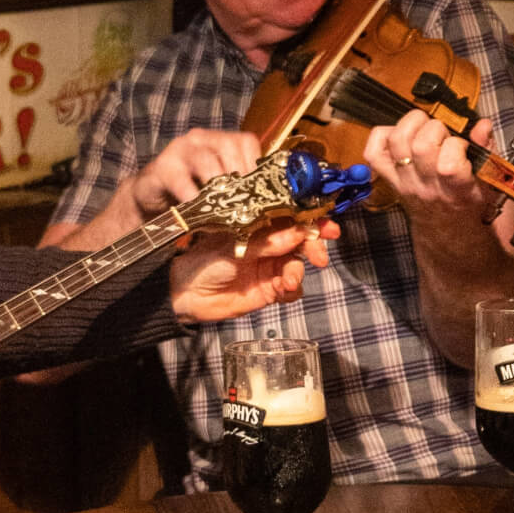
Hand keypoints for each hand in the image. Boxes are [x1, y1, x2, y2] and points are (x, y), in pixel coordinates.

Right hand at [124, 130, 260, 223]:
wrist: (150, 198)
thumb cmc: (190, 194)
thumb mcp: (218, 190)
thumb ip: (239, 192)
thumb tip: (268, 214)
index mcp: (218, 141)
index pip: (245, 140)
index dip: (255, 163)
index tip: (258, 187)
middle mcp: (200, 139)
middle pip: (228, 145)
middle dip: (239, 174)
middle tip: (242, 198)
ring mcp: (179, 150)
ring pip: (205, 160)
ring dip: (216, 184)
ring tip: (221, 204)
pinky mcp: (161, 167)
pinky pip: (179, 179)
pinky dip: (190, 195)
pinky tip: (196, 208)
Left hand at [168, 218, 339, 323]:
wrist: (185, 293)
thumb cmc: (201, 262)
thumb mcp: (234, 246)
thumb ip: (267, 242)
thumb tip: (298, 232)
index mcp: (258, 226)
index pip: (291, 218)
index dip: (311, 220)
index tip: (328, 225)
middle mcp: (268, 245)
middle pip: (302, 241)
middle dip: (314, 246)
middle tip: (319, 255)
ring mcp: (269, 267)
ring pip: (299, 265)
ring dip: (299, 271)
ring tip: (288, 279)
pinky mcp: (269, 289)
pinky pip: (292, 288)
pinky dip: (293, 288)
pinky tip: (284, 290)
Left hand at [363, 110, 489, 223]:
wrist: (447, 228)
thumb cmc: (470, 200)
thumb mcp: (488, 179)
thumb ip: (486, 149)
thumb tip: (482, 125)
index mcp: (456, 189)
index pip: (449, 165)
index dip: (456, 145)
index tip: (463, 144)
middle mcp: (426, 186)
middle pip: (420, 146)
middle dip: (435, 127)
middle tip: (443, 132)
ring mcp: (404, 182)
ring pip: (397, 142)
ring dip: (411, 125)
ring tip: (424, 127)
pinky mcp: (388, 179)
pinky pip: (373, 152)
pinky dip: (382, 135)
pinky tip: (400, 135)